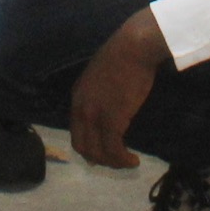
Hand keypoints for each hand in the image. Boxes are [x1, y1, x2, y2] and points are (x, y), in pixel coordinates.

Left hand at [68, 11, 168, 167]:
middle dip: (99, 159)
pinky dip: (122, 160)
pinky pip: (113, 149)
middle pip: (82, 146)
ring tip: (128, 163)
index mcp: (77, 97)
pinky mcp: (112, 120)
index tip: (102, 154)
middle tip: (115, 161)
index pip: (76, 131)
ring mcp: (95, 115)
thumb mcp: (101, 75)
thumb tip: (109, 104)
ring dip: (113, 163)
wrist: (134, 47)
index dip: (87, 147)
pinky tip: (134, 160)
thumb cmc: (124, 56)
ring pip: (98, 152)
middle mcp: (81, 109)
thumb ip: (100, 91)